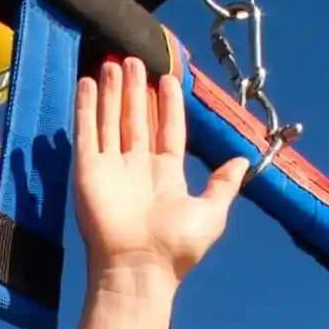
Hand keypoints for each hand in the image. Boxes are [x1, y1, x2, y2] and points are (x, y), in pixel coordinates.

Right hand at [73, 57, 248, 293]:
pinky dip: (87, 108)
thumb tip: (241, 161)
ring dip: (113, 91)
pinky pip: (87, 132)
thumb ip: (223, 184)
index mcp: (166, 175)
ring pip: (112, 119)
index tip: (167, 79)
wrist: (139, 268)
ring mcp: (111, 167)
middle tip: (134, 60)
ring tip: (114, 62)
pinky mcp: (88, 170)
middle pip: (137, 119)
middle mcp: (137, 167)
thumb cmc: (176, 247)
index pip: (167, 129)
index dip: (167, 104)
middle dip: (136, 90)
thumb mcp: (212, 213)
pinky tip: (90, 83)